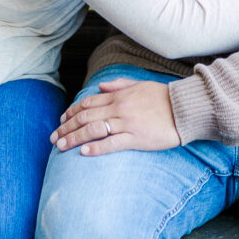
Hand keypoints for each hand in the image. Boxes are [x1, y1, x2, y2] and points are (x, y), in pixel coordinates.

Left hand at [50, 78, 180, 155]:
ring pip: (93, 130)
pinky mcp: (136, 138)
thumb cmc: (163, 98)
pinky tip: (83, 153)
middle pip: (86, 117)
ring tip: (61, 146)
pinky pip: (111, 143)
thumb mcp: (139, 86)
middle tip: (54, 137)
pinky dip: (96, 148)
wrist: (184, 109)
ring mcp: (127, 123)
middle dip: (67, 127)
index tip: (62, 121)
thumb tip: (100, 86)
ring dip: (74, 138)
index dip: (72, 112)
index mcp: (119, 95)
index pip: (88, 103)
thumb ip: (118, 85)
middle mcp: (119, 108)